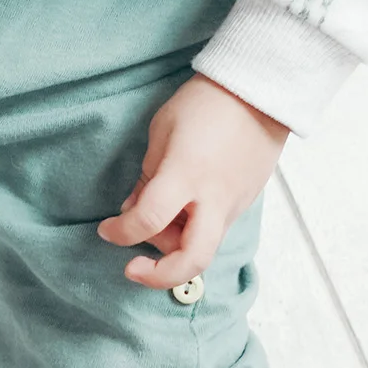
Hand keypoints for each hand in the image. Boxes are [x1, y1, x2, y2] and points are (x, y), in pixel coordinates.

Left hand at [97, 75, 288, 288]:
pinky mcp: (245, 203)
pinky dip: (192, 230)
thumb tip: (136, 208)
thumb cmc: (206, 103)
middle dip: (159, 275)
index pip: (148, 220)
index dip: (120, 233)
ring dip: (174, 246)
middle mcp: (214, 198)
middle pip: (192, 260)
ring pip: (204, 248)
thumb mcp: (162, 132)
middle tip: (134, 268)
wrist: (260, 92)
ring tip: (159, 218)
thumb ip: (148, 176)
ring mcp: (234, 204)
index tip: (106, 230)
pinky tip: (182, 209)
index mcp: (186, 174)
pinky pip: (214, 230)